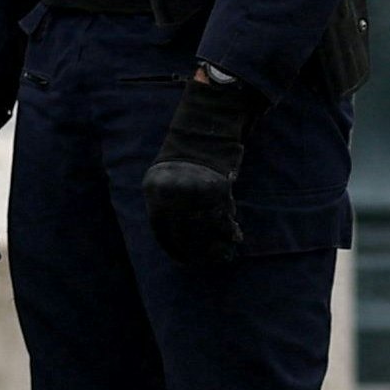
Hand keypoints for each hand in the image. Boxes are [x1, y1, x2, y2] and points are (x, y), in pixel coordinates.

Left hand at [142, 71, 256, 264]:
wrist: (206, 129)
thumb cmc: (186, 158)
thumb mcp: (166, 180)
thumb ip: (167, 207)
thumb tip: (175, 243)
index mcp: (155, 191)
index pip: (161, 231)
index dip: (174, 249)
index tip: (185, 261)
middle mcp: (172, 193)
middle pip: (184, 233)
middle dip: (198, 251)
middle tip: (208, 261)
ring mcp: (195, 190)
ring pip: (206, 228)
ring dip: (217, 244)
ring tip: (225, 254)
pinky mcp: (217, 188)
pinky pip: (223, 216)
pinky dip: (230, 228)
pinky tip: (235, 235)